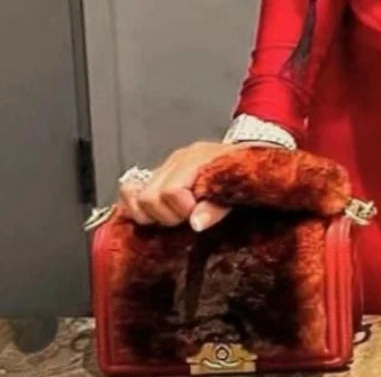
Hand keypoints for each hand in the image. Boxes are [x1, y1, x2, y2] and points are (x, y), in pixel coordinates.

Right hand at [116, 139, 272, 231]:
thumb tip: (195, 223)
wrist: (247, 159)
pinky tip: (154, 215)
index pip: (170, 191)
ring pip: (136, 194)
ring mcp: (166, 166)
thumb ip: (217, 207)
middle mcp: (177, 160)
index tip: (195, 218)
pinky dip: (136, 206)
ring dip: (152, 214)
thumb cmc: (243, 176)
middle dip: (165, 216)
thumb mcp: (238, 193)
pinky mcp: (158, 175)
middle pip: (149, 196)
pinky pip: (130, 188)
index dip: (181, 211)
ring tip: (174, 217)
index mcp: (196, 160)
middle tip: (185, 220)